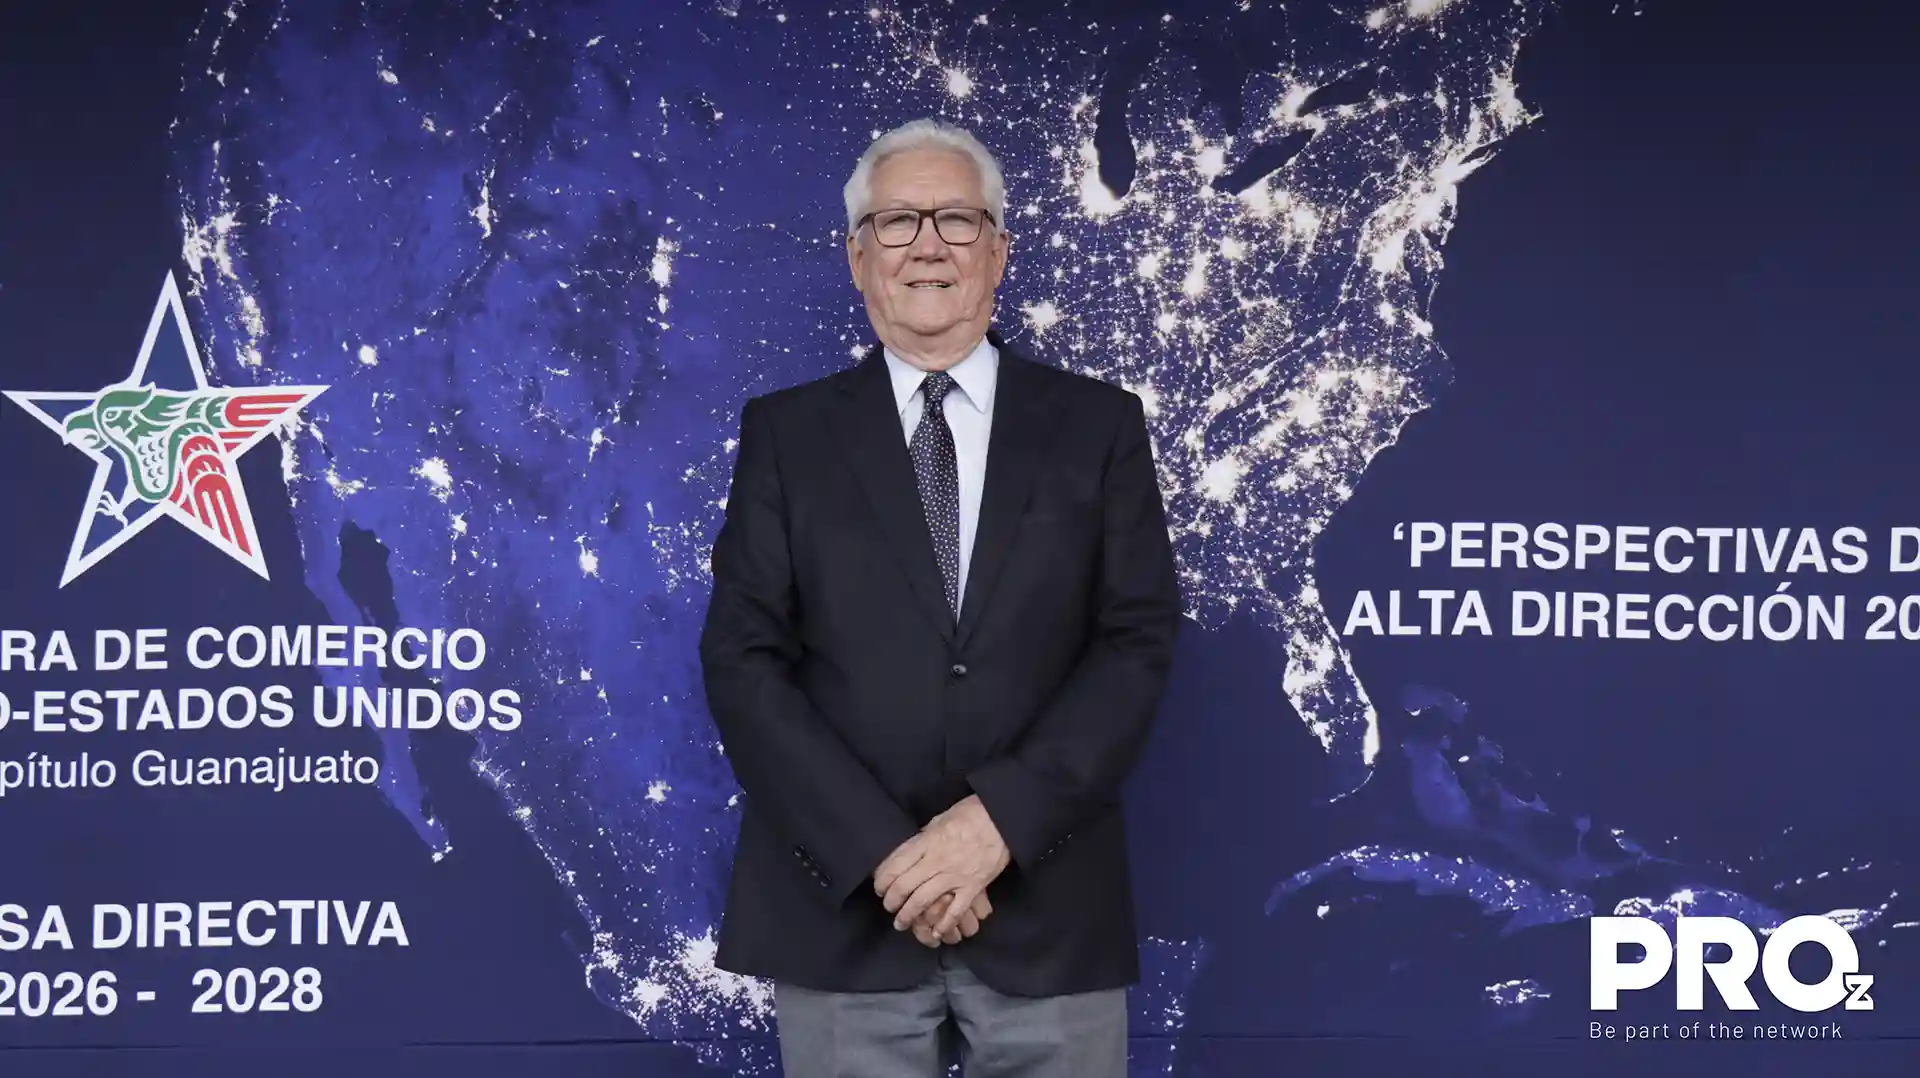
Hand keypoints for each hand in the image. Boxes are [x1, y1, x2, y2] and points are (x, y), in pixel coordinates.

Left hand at [874, 795, 1011, 937]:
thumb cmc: (971, 814)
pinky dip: (944, 925)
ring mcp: (954, 876)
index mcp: (926, 842)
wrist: (1002, 818)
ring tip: (901, 923)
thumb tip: (911, 850)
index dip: (882, 881)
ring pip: (923, 901)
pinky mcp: (972, 887)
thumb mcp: (940, 819)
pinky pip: (955, 911)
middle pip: (904, 887)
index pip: (895, 866)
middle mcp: (936, 861)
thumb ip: (924, 838)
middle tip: (889, 907)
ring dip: (908, 915)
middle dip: (891, 901)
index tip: (879, 888)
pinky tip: (935, 932)